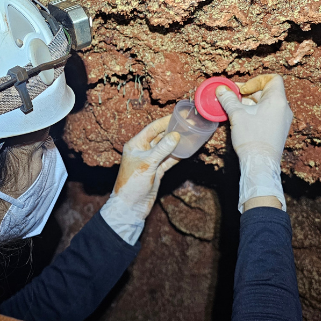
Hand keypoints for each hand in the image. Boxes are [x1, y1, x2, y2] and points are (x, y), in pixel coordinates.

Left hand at [100, 116, 179, 243]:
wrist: (130, 205)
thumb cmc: (132, 183)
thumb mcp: (147, 163)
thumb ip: (162, 149)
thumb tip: (176, 135)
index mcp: (136, 144)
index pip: (152, 128)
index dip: (165, 121)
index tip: (178, 115)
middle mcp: (143, 150)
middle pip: (160, 136)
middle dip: (173, 130)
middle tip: (188, 124)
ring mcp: (150, 160)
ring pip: (166, 148)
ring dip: (177, 143)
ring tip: (190, 134)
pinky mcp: (157, 170)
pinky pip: (169, 160)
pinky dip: (177, 155)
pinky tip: (187, 150)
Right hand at [216, 74, 292, 212]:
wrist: (261, 163)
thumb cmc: (252, 138)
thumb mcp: (237, 115)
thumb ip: (229, 99)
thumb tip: (222, 90)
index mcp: (277, 101)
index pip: (273, 79)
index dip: (256, 81)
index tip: (243, 90)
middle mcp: (283, 109)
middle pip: (267, 92)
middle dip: (248, 93)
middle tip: (233, 98)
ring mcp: (282, 120)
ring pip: (266, 104)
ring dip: (250, 104)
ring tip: (234, 110)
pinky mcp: (278, 129)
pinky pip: (267, 114)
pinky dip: (254, 113)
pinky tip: (241, 120)